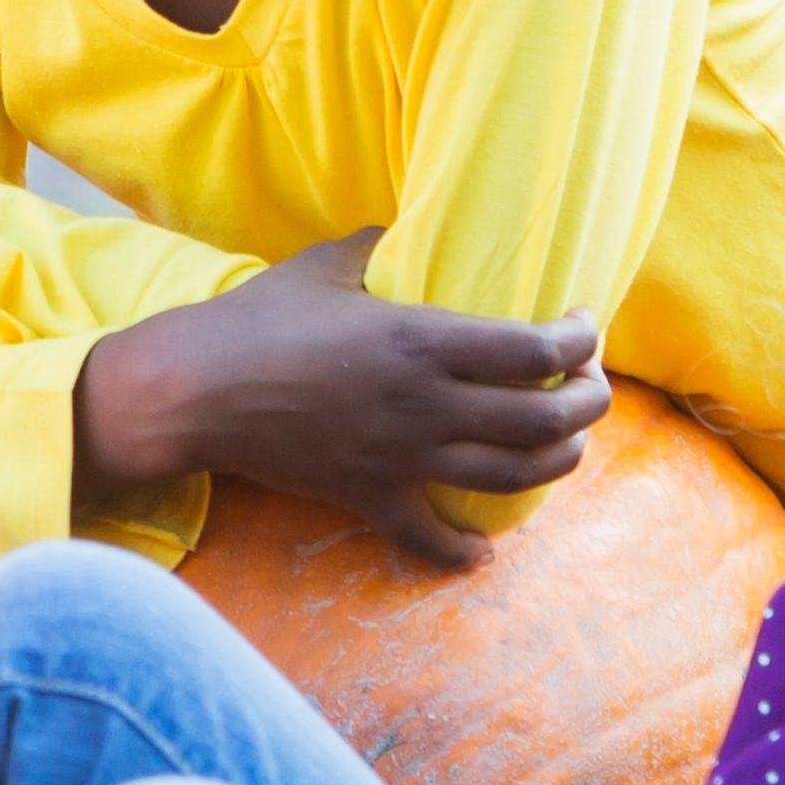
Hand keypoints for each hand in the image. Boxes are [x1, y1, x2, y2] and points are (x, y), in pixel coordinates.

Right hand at [72, 234, 607, 569]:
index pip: (537, 350)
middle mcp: (425, 406)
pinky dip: (463, 551)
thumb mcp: (323, 266)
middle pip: (546, 419)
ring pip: (514, 477)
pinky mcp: (368, 496)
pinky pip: (429, 537)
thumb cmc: (255, 320)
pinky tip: (484, 548)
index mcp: (421, 341)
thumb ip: (379, 245)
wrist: (192, 392)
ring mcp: (401, 458)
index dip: (579, 340)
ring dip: (559, 462)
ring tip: (566, 443)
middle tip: (591, 385)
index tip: (582, 326)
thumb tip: (408, 233)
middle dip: (589, 403)